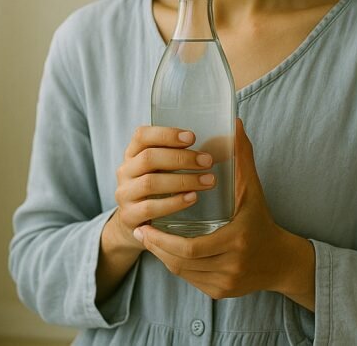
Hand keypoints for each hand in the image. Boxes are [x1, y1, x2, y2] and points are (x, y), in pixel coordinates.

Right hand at [110, 125, 218, 249]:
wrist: (137, 224)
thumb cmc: (159, 189)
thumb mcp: (164, 168)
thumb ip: (183, 151)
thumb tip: (232, 131)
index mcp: (133, 153)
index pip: (142, 135)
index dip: (166, 134)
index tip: (192, 137)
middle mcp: (125, 171)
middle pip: (149, 158)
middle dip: (181, 158)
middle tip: (208, 161)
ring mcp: (125, 194)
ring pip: (150, 183)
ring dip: (182, 180)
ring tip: (207, 181)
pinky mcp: (129, 216)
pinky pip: (150, 208)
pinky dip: (173, 203)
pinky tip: (192, 199)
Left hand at [133, 118, 314, 304]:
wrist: (281, 260)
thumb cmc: (262, 219)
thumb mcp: (253, 188)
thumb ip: (241, 156)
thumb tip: (233, 123)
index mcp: (237, 240)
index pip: (191, 247)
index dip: (164, 240)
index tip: (146, 225)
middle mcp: (231, 267)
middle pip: (182, 263)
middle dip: (157, 248)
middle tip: (140, 231)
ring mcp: (225, 283)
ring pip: (183, 273)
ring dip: (162, 257)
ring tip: (147, 238)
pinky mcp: (220, 293)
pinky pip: (189, 281)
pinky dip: (174, 266)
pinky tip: (163, 252)